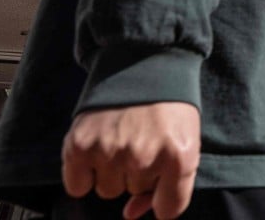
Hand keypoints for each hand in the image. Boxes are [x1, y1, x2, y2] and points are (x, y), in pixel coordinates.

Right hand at [62, 102, 200, 219]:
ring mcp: (111, 152)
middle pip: (134, 194)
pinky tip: (98, 146)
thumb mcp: (187, 138)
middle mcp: (144, 158)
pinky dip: (84, 173)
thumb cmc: (170, 101)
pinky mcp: (80, 145)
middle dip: (139, 172)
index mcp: (179, 156)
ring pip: (107, 190)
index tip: (161, 185)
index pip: (169, 209)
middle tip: (144, 140)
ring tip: (123, 137)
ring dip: (112, 171)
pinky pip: (77, 186)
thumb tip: (133, 213)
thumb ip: (170, 181)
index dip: (163, 198)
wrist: (146, 59)